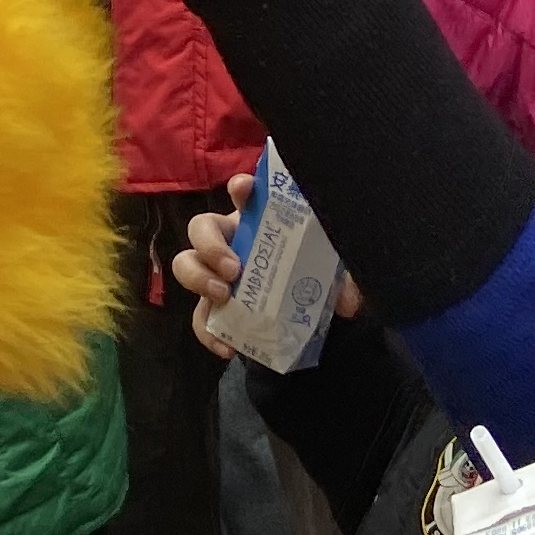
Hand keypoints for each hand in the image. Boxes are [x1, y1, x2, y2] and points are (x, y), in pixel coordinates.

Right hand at [171, 173, 362, 358]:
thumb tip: (348, 300)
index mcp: (259, 222)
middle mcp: (231, 242)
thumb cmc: (314, 275)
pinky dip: (207, 332)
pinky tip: (228, 347)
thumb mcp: (335, 272)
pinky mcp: (214, 308)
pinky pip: (199, 317)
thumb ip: (344, 280)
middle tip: (234, 269)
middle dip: (211, 244)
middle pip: (201, 227)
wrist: (306, 316)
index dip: (241, 188)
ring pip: (186, 265)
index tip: (244, 189)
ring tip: (223, 297)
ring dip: (198, 278)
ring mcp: (217, 275)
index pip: (244, 194)